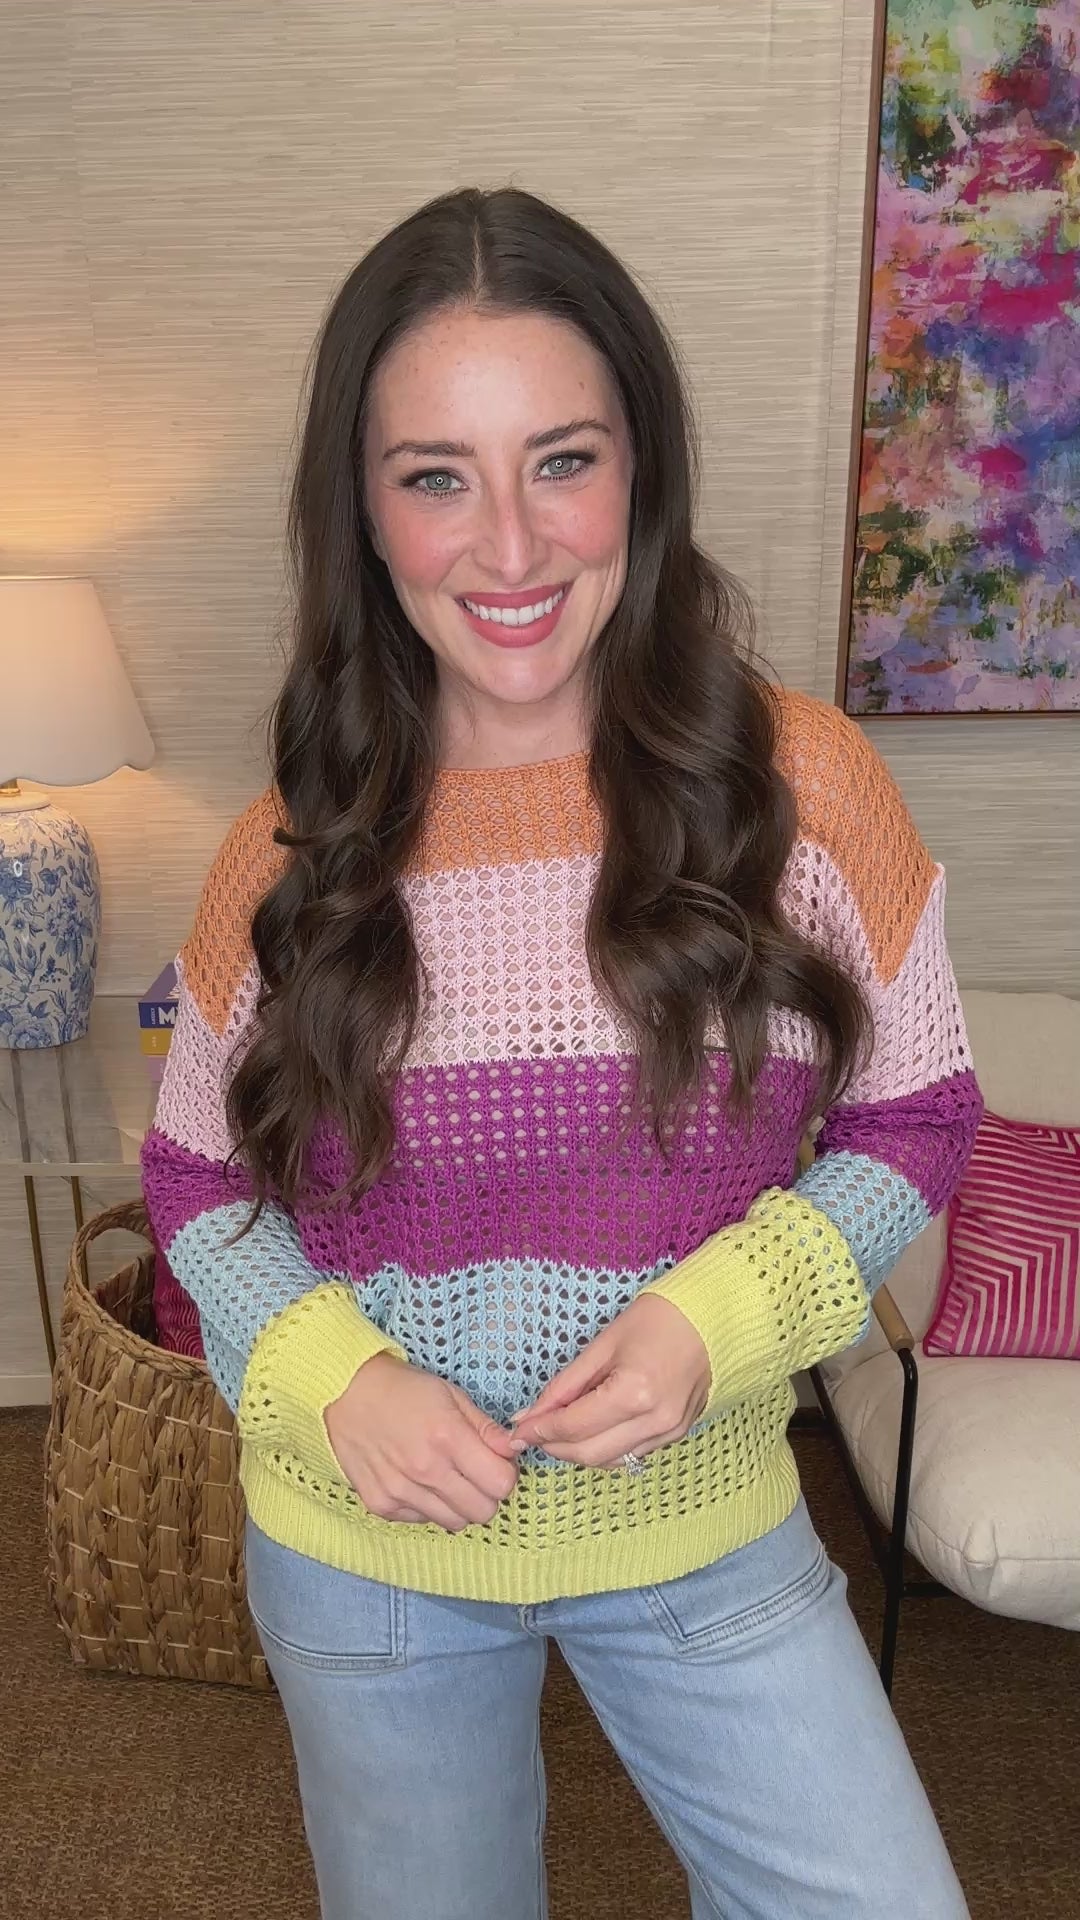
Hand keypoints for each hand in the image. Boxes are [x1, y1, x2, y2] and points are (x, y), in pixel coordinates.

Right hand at [325, 1353, 519, 1531]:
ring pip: (456, 1523)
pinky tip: (420, 1481)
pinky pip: (424, 1521)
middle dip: (487, 1494)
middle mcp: (425, 1470)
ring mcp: (401, 1491)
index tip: (495, 1462)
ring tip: (447, 1477)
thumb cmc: (402, 1390)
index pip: (501, 1484)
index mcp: (447, 1437)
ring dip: (460, 1504)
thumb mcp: (451, 1395)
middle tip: (475, 1473)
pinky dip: (430, 1507)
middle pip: (483, 1511)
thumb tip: (515, 1449)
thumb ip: (486, 1428)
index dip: (504, 1473)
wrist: (345, 1394)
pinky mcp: (382, 1505)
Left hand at [507, 1294, 710, 1468]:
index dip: (541, 1431)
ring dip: (578, 1452)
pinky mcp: (677, 1434)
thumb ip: (566, 1384)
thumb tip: (531, 1414)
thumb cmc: (659, 1319)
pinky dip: (604, 1448)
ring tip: (558, 1431)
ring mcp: (670, 1432)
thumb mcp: (604, 1344)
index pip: (575, 1427)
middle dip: (555, 1447)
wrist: (714, 1318)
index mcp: (634, 1393)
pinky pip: (630, 1454)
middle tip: (532, 1433)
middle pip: (589, 1453)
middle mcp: (655, 1421)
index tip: (517, 1431)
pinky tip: (590, 1430)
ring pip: (610, 1461)